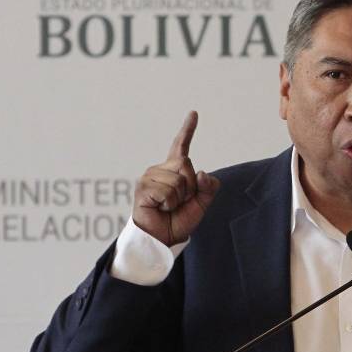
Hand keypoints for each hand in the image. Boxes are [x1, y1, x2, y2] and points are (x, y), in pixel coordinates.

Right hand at [132, 111, 220, 245]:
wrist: (163, 238)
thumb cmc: (179, 220)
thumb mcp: (201, 204)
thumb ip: (208, 188)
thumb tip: (203, 173)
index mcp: (175, 170)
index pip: (181, 146)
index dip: (187, 129)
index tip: (194, 113)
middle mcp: (161, 169)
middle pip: (186, 165)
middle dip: (190, 188)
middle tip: (179, 202)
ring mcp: (150, 177)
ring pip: (178, 180)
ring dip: (179, 198)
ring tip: (168, 207)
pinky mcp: (143, 187)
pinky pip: (167, 190)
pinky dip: (169, 203)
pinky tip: (160, 208)